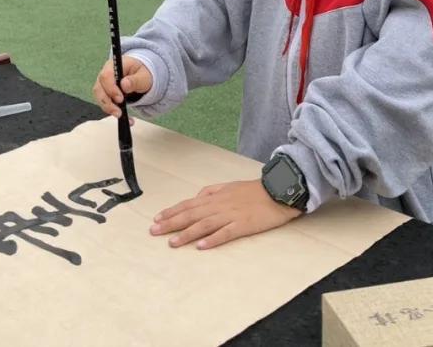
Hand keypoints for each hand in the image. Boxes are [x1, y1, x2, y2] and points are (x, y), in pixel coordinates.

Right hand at [92, 56, 153, 118]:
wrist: (141, 76)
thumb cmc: (141, 73)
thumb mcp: (143, 75)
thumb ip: (135, 80)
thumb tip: (125, 85)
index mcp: (114, 66)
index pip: (106, 76)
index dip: (111, 89)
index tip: (120, 99)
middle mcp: (106, 74)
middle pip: (99, 88)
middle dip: (107, 102)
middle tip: (118, 112)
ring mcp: (104, 84)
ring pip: (99, 97)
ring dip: (108, 108)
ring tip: (120, 115)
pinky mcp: (105, 93)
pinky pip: (104, 103)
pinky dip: (112, 111)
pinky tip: (123, 117)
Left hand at [150, 180, 302, 249]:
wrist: (277, 191)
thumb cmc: (252, 190)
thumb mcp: (228, 186)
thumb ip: (211, 191)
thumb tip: (196, 196)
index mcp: (215, 196)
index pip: (188, 204)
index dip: (171, 211)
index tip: (156, 219)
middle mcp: (219, 205)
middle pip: (191, 214)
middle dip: (171, 223)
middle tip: (154, 232)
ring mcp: (231, 215)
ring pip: (204, 225)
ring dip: (187, 234)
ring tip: (172, 243)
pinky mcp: (243, 225)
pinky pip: (225, 233)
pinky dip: (212, 240)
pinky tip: (201, 246)